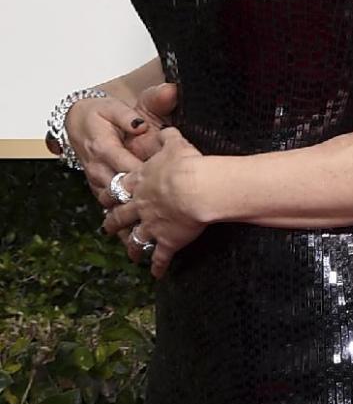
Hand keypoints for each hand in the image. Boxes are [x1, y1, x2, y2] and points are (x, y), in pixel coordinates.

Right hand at [66, 83, 178, 200]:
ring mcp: (95, 180)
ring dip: (135, 199)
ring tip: (156, 195)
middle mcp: (98, 168)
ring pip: (117, 200)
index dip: (150, 173)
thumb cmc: (97, 114)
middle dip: (145, 190)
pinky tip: (142, 200)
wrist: (76, 121)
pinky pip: (111, 203)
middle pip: (123, 189)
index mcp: (103, 149)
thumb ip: (127, 116)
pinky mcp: (97, 188)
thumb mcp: (112, 107)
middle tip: (167, 186)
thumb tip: (142, 125)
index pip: (129, 169)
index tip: (169, 172)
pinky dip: (126, 203)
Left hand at [101, 127, 204, 279]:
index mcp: (140, 181)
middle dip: (113, 222)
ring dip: (132, 247)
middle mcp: (140, 205)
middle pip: (121, 216)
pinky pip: (159, 257)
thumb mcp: (175, 143)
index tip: (105, 196)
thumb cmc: (186, 164)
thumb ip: (166, 137)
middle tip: (108, 226)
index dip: (112, 192)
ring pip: (136, 239)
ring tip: (130, 254)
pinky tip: (156, 274)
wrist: (196, 188)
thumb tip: (164, 129)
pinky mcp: (166, 241)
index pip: (120, 187)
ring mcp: (152, 225)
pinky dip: (157, 266)